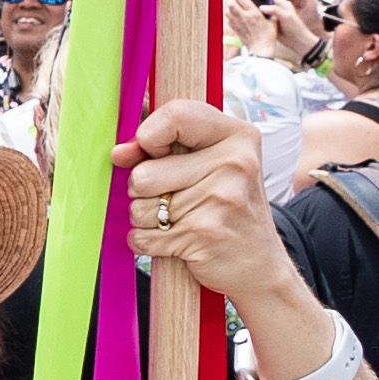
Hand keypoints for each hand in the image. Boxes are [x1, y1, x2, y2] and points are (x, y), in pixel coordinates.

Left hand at [110, 99, 286, 302]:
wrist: (260, 265)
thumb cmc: (226, 209)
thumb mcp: (211, 164)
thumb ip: (165, 147)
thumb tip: (118, 153)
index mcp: (238, 135)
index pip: (174, 114)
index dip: (148, 137)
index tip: (153, 154)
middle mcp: (235, 162)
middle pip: (143, 173)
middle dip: (144, 192)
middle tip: (176, 199)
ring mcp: (222, 198)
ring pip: (138, 207)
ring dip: (147, 220)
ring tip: (180, 221)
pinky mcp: (205, 233)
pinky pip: (143, 236)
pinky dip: (148, 242)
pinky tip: (177, 242)